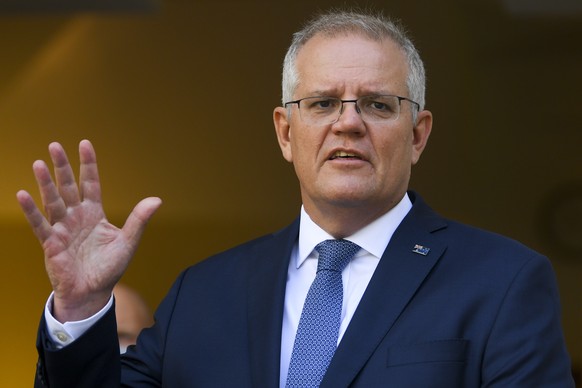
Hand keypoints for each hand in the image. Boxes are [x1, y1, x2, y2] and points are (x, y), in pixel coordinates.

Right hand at [16, 140, 161, 321]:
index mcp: (94, 213)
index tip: (85, 144)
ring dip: (45, 183)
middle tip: (54, 145)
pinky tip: (23, 194)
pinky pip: (40, 224)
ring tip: (39, 163)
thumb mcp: (128, 242)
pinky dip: (31, 210)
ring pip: (53, 201)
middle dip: (63, 167)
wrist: (92, 293)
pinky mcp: (51, 243)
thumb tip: (157, 200)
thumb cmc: (108, 268)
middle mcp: (76, 216)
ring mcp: (62, 228)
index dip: (88, 165)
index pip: (91, 183)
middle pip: (68, 186)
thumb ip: (139, 220)